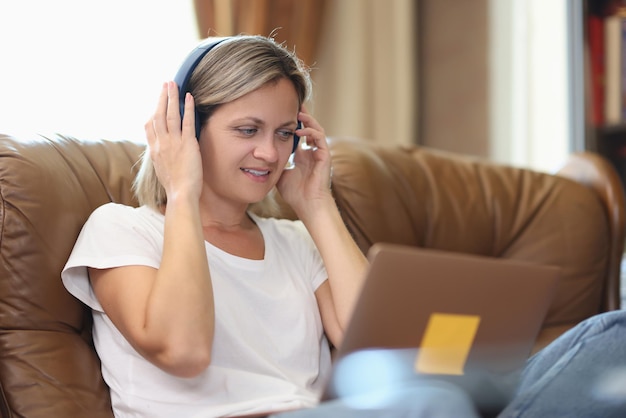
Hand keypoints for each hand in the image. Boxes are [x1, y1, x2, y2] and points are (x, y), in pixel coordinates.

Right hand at [144, 81, 202, 203]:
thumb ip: (161, 157)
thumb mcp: (161, 170)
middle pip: (158, 115)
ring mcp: (173, 142)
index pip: (149, 126)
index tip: (156, 103)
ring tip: (173, 84)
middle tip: (165, 84)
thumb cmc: (174, 187)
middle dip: (161, 97)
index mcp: (154, 150)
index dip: (153, 112)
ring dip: (172, 97)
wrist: (180, 194)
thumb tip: (162, 152)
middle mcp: (161, 143)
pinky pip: (187, 122)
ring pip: (170, 114)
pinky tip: (189, 97)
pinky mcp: (187, 144)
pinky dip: (188, 108)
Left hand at [277, 110, 332, 217]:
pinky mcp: (325, 156)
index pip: (299, 133)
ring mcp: (319, 153)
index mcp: (303, 155)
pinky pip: (320, 138)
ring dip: (308, 120)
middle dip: (302, 115)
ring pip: (316, 129)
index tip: (282, 113)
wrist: (309, 206)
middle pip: (309, 127)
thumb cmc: (296, 194)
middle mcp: (312, 152)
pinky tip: (300, 129)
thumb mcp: (279, 174)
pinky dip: (311, 132)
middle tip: (292, 103)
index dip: (293, 123)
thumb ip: (274, 163)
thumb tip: (260, 156)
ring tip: (298, 112)